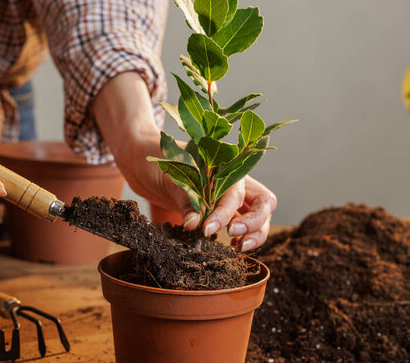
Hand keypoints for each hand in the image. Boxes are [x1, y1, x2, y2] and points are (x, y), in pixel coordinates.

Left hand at [93, 72, 276, 250]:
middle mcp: (234, 181)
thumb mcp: (171, 176)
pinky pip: (243, 222)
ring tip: (239, 248)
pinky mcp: (223, 210)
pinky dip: (245, 236)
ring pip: (259, 215)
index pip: (235, 192)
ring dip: (256, 233)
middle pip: (263, 202)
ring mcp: (232, 196)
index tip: (207, 229)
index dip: (224, 213)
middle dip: (254, 222)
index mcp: (225, 166)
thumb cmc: (160, 162)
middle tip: (234, 236)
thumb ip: (185, 198)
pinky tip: (233, 248)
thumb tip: (193, 225)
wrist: (146, 162)